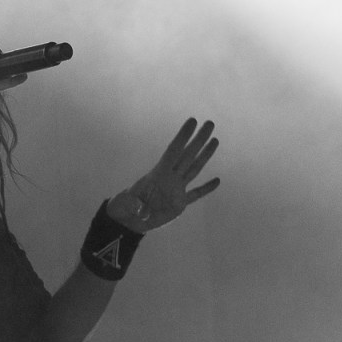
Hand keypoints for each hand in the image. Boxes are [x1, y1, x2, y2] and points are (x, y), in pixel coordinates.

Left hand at [107, 118, 219, 233]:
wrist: (128, 221)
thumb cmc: (124, 208)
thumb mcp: (127, 204)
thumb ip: (136, 205)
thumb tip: (142, 210)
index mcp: (158, 174)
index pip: (174, 151)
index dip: (183, 136)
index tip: (193, 121)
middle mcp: (169, 178)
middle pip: (188, 155)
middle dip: (199, 139)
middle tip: (210, 123)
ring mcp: (176, 190)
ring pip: (194, 169)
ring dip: (205, 155)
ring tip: (214, 140)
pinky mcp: (179, 204)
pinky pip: (196, 194)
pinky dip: (206, 188)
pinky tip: (216, 180)